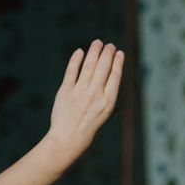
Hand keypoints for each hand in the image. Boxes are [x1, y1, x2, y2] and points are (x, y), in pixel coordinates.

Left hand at [47, 40, 124, 158]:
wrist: (68, 141)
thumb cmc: (89, 131)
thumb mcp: (105, 117)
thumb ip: (108, 100)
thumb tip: (114, 84)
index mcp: (108, 102)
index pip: (115, 76)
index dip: (118, 62)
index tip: (119, 52)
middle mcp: (95, 95)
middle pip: (103, 68)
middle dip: (107, 53)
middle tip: (109, 45)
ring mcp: (80, 92)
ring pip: (88, 67)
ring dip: (94, 52)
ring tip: (97, 43)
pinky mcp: (65, 92)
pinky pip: (71, 72)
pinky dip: (75, 60)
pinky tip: (80, 51)